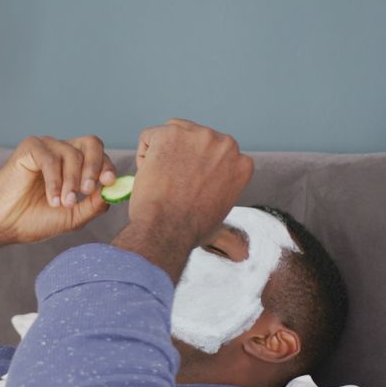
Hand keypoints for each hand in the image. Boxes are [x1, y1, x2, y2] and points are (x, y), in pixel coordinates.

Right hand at [0, 135, 117, 243]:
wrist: (3, 225)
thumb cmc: (34, 221)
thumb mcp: (72, 216)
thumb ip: (93, 204)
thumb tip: (112, 191)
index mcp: (74, 165)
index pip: (99, 156)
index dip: (107, 167)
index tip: (109, 182)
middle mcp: (62, 152)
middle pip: (91, 143)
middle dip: (94, 166)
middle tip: (87, 190)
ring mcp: (46, 148)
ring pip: (72, 153)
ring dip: (71, 181)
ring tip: (62, 204)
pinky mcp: (30, 148)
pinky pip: (50, 158)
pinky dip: (54, 180)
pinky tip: (51, 199)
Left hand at [130, 118, 253, 245]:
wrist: (168, 228)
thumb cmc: (190, 230)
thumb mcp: (220, 221)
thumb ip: (227, 218)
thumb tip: (241, 253)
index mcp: (241, 163)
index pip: (212, 155)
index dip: (194, 171)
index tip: (188, 188)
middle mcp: (226, 144)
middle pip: (193, 139)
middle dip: (179, 158)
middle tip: (171, 186)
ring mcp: (199, 135)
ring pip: (171, 135)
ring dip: (161, 155)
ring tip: (162, 182)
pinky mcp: (171, 133)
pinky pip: (149, 137)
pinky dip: (144, 155)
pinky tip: (150, 176)